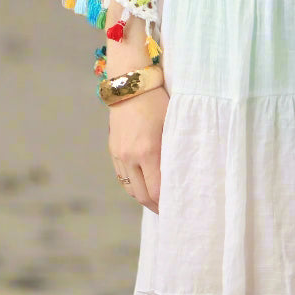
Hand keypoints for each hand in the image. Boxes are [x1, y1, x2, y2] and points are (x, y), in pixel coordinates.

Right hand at [108, 85, 168, 213]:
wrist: (132, 84)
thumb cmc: (158, 101)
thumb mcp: (172, 124)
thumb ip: (174, 150)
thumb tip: (181, 173)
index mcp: (148, 150)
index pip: (156, 190)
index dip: (166, 203)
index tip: (177, 207)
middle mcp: (130, 156)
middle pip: (142, 195)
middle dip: (155, 206)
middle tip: (169, 210)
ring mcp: (119, 155)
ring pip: (130, 189)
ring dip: (143, 197)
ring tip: (157, 201)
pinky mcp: (113, 150)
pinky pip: (122, 177)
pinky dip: (133, 186)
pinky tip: (144, 185)